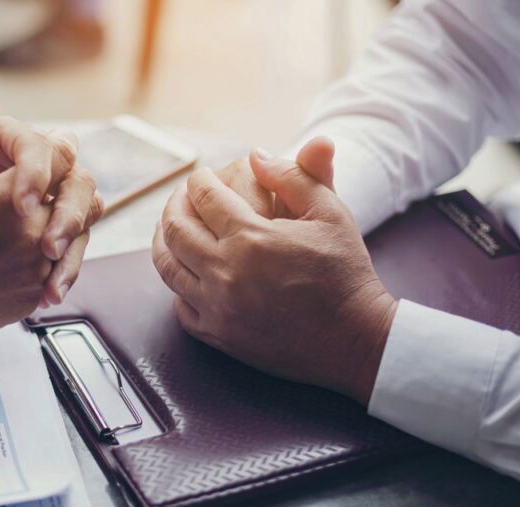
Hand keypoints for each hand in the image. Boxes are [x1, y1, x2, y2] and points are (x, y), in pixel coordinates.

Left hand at [151, 137, 397, 403]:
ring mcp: (217, 308)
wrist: (355, 339)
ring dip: (165, 240)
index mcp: (252, 238)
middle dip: (175, 204)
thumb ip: (292, 176)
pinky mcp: (218, 335)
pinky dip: (178, 284)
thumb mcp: (330, 213)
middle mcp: (225, 273)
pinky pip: (180, 305)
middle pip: (176, 228)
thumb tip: (255, 154)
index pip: (205, 196)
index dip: (200, 180)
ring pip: (168, 266)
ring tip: (173, 227)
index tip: (203, 175)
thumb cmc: (346, 271)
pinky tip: (187, 270)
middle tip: (182, 196)